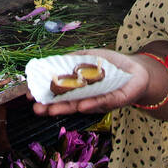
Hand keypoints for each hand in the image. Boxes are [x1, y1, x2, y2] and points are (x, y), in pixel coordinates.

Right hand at [30, 48, 150, 116]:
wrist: (137, 71)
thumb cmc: (112, 65)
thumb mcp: (90, 57)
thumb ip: (74, 59)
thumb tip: (54, 60)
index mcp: (80, 89)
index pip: (60, 93)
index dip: (45, 94)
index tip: (30, 95)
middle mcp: (88, 98)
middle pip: (67, 104)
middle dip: (51, 107)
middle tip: (36, 109)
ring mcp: (100, 101)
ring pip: (81, 106)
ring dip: (66, 109)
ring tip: (51, 111)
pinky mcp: (116, 100)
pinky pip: (104, 103)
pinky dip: (92, 104)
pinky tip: (81, 106)